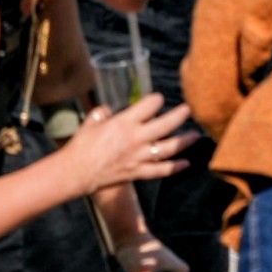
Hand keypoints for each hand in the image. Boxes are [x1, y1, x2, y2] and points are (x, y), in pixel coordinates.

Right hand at [69, 96, 195, 194]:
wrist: (76, 172)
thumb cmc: (81, 145)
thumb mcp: (91, 121)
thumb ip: (103, 113)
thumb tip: (109, 111)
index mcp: (124, 122)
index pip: (148, 105)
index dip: (155, 99)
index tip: (158, 99)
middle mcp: (136, 138)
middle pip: (165, 124)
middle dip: (179, 115)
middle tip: (187, 110)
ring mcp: (139, 157)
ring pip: (169, 148)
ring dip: (184, 141)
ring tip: (195, 135)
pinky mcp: (137, 172)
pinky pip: (161, 171)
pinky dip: (175, 168)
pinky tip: (186, 163)